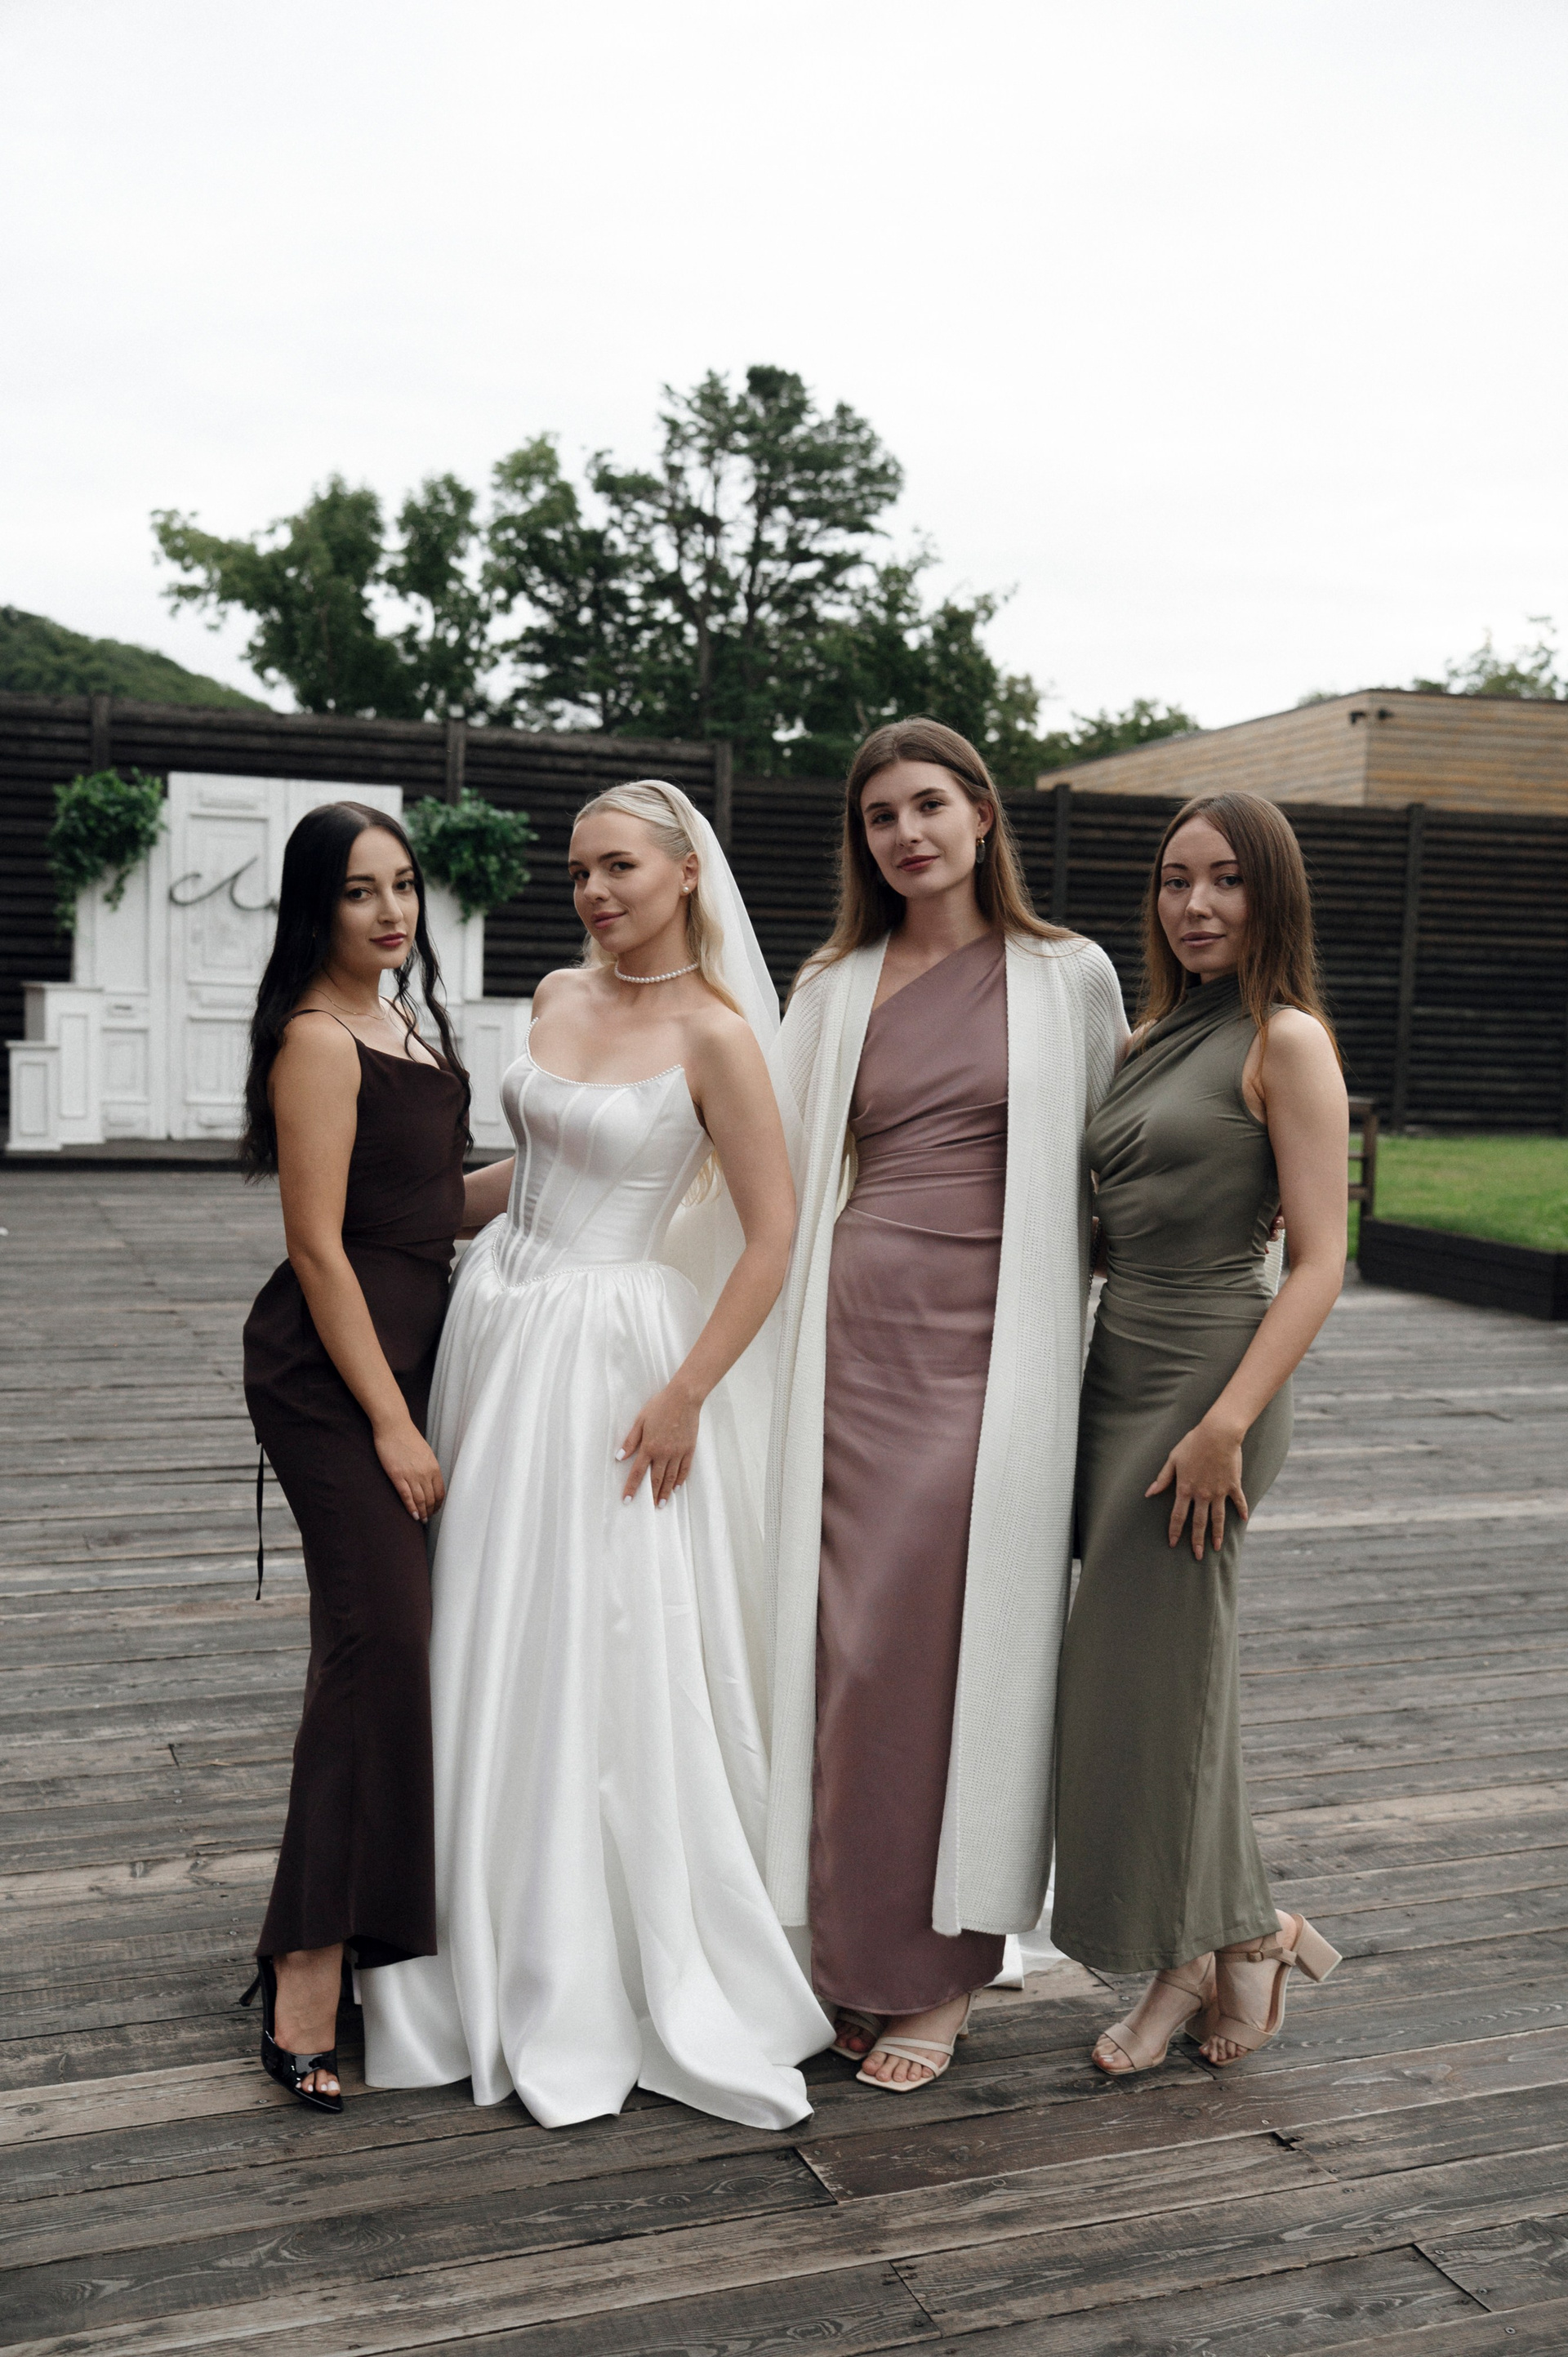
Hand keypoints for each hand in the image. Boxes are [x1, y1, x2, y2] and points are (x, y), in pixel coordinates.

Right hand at [374, 1420, 444, 1521]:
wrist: (393, 1426)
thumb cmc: (408, 1437)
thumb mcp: (425, 1452)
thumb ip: (429, 1467)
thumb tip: (430, 1481)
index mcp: (433, 1466)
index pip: (440, 1491)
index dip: (439, 1503)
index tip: (436, 1509)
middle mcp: (425, 1472)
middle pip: (431, 1498)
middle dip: (431, 1510)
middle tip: (428, 1518)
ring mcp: (411, 1475)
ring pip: (420, 1500)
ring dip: (422, 1512)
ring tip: (421, 1520)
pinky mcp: (397, 1475)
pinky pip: (406, 1496)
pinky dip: (411, 1507)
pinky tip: (413, 1515)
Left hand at [617, 1383, 700, 1506]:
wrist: (684, 1398)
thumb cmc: (660, 1406)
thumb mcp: (640, 1420)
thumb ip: (630, 1440)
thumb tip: (619, 1457)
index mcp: (650, 1447)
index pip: (638, 1472)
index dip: (632, 1487)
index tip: (627, 1499)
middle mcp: (664, 1453)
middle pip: (656, 1479)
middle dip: (651, 1494)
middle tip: (650, 1507)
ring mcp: (678, 1452)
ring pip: (671, 1478)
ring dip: (666, 1492)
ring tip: (662, 1503)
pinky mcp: (689, 1449)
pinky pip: (685, 1469)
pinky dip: (680, 1480)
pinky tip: (677, 1487)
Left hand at [1146, 1415, 1247, 1559]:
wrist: (1218, 1434)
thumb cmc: (1193, 1443)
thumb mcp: (1173, 1459)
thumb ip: (1162, 1478)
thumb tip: (1149, 1493)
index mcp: (1185, 1489)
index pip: (1178, 1516)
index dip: (1175, 1531)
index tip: (1173, 1544)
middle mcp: (1202, 1494)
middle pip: (1199, 1523)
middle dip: (1197, 1541)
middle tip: (1197, 1556)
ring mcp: (1219, 1491)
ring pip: (1218, 1518)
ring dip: (1217, 1534)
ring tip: (1216, 1548)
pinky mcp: (1233, 1485)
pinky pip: (1238, 1501)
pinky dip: (1241, 1510)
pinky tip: (1244, 1520)